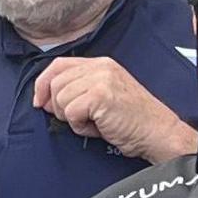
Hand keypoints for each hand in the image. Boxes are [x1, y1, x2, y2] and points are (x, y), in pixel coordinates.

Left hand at [33, 58, 197, 162]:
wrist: (157, 133)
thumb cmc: (132, 121)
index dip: (43, 83)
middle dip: (59, 106)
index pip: (58, 65)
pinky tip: (98, 127)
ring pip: (60, 98)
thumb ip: (78, 90)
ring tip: (94, 123)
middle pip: (55, 82)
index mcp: (101, 64)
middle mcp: (100, 67)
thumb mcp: (104, 96)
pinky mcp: (101, 95)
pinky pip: (71, 112)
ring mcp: (101, 79)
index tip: (40, 102)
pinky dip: (80, 126)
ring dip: (72, 118)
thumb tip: (45, 99)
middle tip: (80, 119)